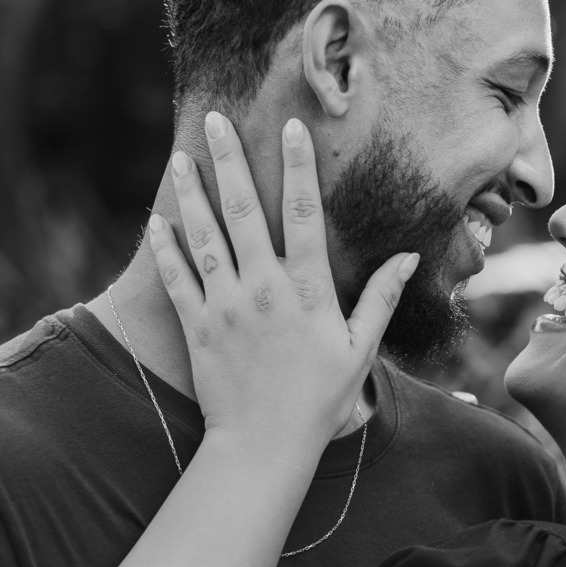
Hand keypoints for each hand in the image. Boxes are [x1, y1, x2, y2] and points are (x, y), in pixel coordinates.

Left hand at [148, 111, 418, 451]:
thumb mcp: (360, 348)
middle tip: (214, 120)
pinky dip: (165, 247)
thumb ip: (382, 298)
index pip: (302, 214)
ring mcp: (225, 306)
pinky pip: (176, 278)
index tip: (290, 128)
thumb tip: (409, 257)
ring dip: (191, 194)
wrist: (264, 445)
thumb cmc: (320, 399)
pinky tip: (156, 220)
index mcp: (307, 290)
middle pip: (243, 211)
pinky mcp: (196, 327)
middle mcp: (263, 289)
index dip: (297, 167)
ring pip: (204, 237)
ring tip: (181, 158)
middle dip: (229, 161)